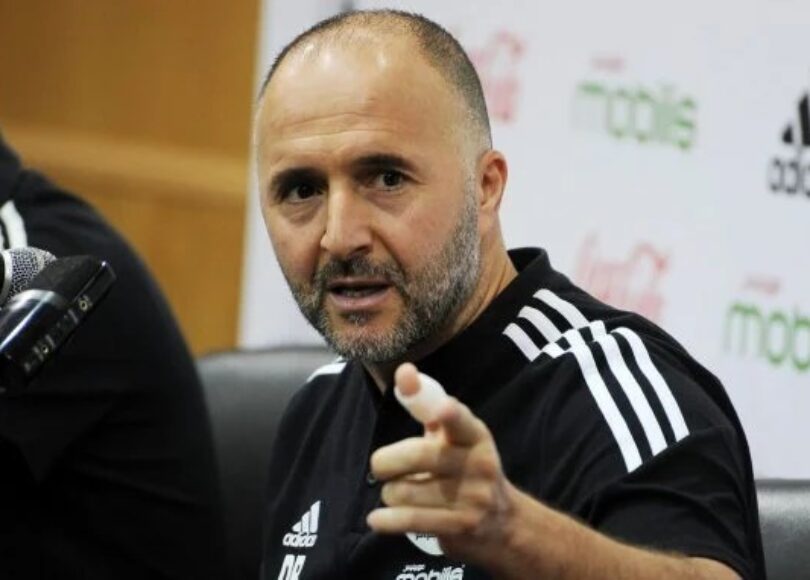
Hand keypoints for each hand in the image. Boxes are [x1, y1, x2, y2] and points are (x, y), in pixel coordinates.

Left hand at [367, 363, 517, 562]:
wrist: (503, 524)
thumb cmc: (464, 468)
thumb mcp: (452, 435)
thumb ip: (425, 404)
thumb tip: (404, 371)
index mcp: (475, 435)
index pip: (461, 421)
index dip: (450, 414)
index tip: (442, 408)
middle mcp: (477, 464)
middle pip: (418, 456)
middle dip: (385, 461)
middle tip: (381, 465)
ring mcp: (471, 498)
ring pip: (404, 491)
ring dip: (389, 493)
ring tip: (397, 493)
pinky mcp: (459, 526)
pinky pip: (409, 520)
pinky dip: (386, 520)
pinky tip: (378, 519)